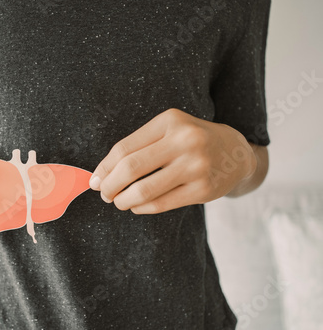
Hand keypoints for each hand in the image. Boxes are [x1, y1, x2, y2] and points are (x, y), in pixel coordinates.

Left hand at [89, 108, 256, 213]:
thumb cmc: (191, 141)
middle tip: (104, 194)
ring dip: (123, 200)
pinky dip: (141, 208)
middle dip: (110, 186)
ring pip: (144, 190)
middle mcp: (185, 140)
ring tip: (119, 202)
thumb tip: (101, 175)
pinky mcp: (204, 190)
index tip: (94, 180)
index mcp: (170, 121)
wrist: (236, 153)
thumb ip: (137, 146)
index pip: (124, 148)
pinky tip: (136, 206)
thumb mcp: (168, 130)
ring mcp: (196, 166)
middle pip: (130, 168)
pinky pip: (160, 204)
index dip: (104, 168)